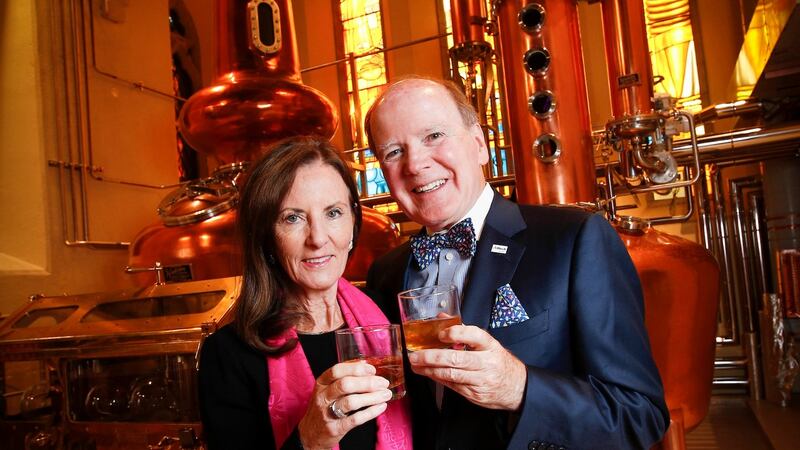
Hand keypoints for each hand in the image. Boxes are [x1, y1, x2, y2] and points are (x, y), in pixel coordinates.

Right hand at [298, 360, 392, 449]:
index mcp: (321, 383)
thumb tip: (364, 364)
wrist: (310, 434)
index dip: (356, 368)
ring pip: (351, 402)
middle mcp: (323, 397)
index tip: (372, 370)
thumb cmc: (323, 407)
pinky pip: (355, 419)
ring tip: (385, 394)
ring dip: (372, 397)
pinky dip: (371, 412)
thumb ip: (344, 376)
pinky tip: (381, 407)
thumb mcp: (327, 389)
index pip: (337, 370)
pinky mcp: (335, 428)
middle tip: (383, 383)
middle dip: (367, 383)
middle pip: (345, 385)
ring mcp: (327, 413)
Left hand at [407, 324, 525, 410]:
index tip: (440, 334)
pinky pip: (453, 385)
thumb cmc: (498, 361)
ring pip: (452, 374)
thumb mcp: (487, 343)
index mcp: (490, 346)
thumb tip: (442, 318)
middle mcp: (486, 362)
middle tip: (415, 355)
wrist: (516, 387)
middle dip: (432, 357)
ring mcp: (481, 380)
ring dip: (430, 370)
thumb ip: (464, 331)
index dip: (455, 333)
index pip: (474, 335)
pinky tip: (428, 373)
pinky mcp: (475, 393)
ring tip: (416, 364)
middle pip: (457, 359)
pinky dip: (438, 378)